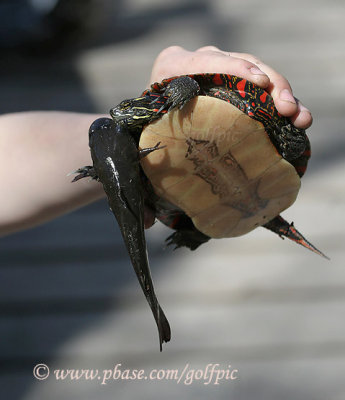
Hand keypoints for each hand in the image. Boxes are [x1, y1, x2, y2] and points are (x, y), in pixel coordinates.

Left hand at [149, 46, 311, 128]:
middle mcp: (202, 62)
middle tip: (286, 108)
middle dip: (270, 83)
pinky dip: (282, 103)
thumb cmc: (151, 133)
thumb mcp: (149, 130)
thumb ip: (154, 135)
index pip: (206, 60)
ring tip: (300, 117)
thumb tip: (163, 178)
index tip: (259, 83)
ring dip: (284, 94)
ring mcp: (224, 71)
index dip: (235, 68)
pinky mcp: (239, 85)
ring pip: (259, 74)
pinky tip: (299, 118)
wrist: (156, 128)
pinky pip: (264, 89)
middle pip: (242, 63)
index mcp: (173, 66)